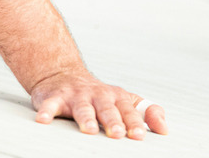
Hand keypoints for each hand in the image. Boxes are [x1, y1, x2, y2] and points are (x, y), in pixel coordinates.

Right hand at [32, 68, 166, 138]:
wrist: (62, 74)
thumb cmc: (97, 95)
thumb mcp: (123, 99)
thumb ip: (145, 111)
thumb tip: (165, 128)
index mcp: (115, 97)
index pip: (128, 110)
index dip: (134, 122)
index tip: (139, 135)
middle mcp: (96, 94)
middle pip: (106, 108)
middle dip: (112, 120)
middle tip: (118, 133)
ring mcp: (75, 95)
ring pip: (81, 107)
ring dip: (85, 118)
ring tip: (89, 130)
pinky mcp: (55, 97)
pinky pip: (50, 105)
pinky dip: (47, 112)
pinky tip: (43, 120)